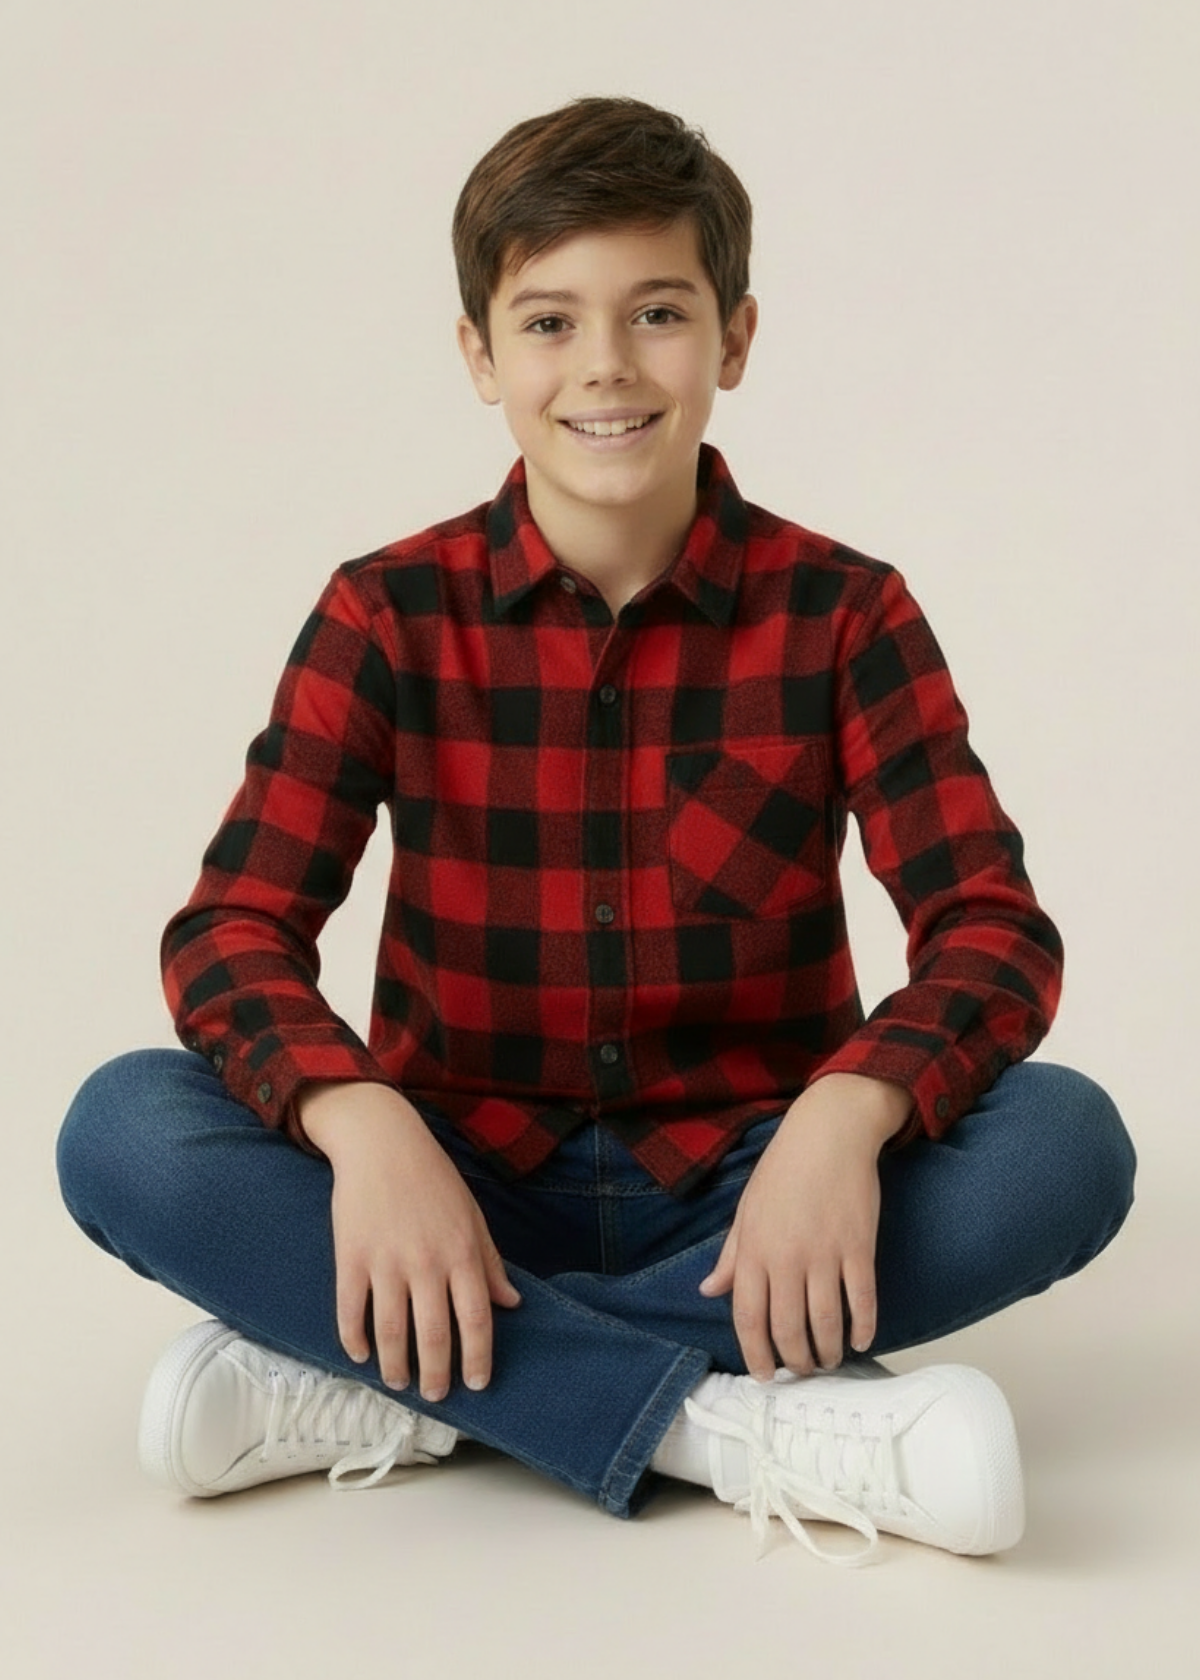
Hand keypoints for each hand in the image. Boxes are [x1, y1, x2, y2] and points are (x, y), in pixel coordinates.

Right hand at [299, 1082, 520, 1400]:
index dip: (477, 1358)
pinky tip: (361, 1355)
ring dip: (396, 1366)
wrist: (382, 1142)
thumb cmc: (433, 1178)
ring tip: (398, 1383)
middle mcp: (427, 1262)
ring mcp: (387, 1261)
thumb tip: (512, 1304)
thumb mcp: (472, 1216)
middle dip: (437, 1375)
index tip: (476, 1384)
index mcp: (462, 1252)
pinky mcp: (351, 1256)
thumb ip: (490, 1262)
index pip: (476, 1320)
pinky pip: (351, 1310)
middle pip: (434, 1336)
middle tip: (437, 1395)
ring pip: (392, 1331)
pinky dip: (355, 1339)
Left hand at [699, 1074, 908, 1377]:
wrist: (828, 1133)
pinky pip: (862, 1300)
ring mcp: (824, 1253)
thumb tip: (708, 1290)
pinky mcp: (858, 1247)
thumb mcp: (746, 1211)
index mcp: (754, 1250)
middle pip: (788, 1328)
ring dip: (827, 1351)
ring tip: (828, 1362)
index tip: (764, 1376)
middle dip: (795, 1360)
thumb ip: (731, 1256)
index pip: (749, 1318)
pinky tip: (860, 1340)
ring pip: (825, 1321)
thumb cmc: (783, 1171)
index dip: (756, 1354)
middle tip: (802, 1370)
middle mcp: (786, 1257)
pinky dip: (863, 1327)